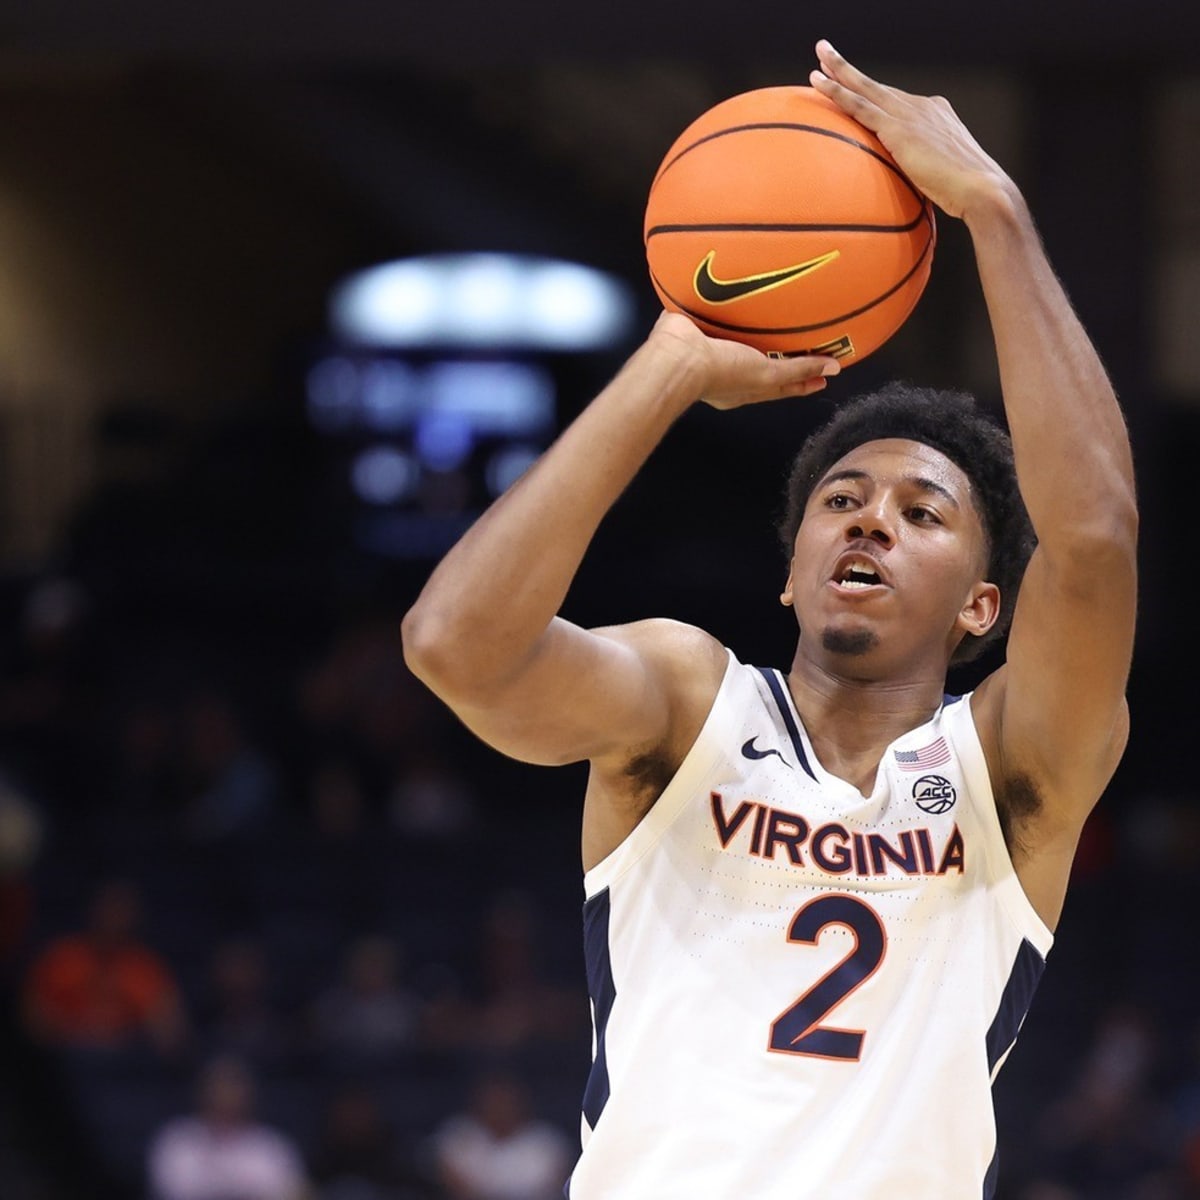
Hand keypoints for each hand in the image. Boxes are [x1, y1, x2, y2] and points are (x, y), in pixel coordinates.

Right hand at [647, 311, 839, 410]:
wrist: (680, 356)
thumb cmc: (723, 372)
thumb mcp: (766, 374)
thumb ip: (797, 370)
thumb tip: (834, 368)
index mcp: (745, 386)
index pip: (781, 383)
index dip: (804, 377)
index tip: (826, 369)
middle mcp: (730, 369)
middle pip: (763, 361)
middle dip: (784, 353)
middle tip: (809, 337)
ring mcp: (713, 348)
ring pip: (743, 337)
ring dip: (758, 326)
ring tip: (779, 308)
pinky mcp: (700, 326)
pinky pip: (722, 313)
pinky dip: (732, 304)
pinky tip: (740, 287)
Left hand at [809, 40, 1015, 222]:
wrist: (981, 189)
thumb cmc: (965, 193)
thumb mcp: (941, 175)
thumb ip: (921, 172)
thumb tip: (907, 190)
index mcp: (934, 115)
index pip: (895, 101)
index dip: (872, 92)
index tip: (855, 84)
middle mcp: (922, 106)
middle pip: (877, 86)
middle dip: (849, 69)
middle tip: (825, 51)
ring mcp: (910, 114)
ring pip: (865, 88)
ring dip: (838, 71)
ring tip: (819, 55)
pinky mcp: (898, 127)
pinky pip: (860, 105)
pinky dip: (838, 92)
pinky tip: (818, 82)